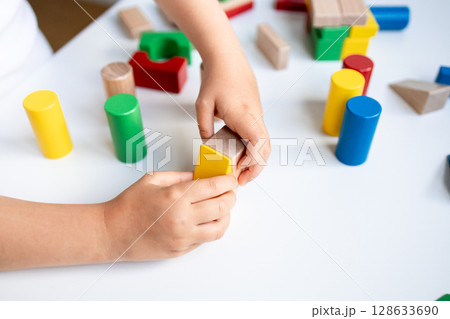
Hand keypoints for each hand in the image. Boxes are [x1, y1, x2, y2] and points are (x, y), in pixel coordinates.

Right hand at [103, 171, 236, 260]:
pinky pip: (206, 239)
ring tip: (221, 207)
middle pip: (223, 206)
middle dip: (231, 195)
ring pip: (220, 227)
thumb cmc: (129, 204)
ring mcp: (183, 237)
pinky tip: (208, 219)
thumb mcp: (153, 179)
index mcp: (175, 196)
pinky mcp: (181, 250)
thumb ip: (180, 176)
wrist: (113, 232)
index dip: (227, 180)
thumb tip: (201, 175)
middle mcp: (182, 218)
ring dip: (226, 215)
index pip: (214, 186)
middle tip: (229, 191)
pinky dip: (213, 228)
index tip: (230, 178)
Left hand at [196, 55, 270, 185]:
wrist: (228, 58)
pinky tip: (239, 154)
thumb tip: (209, 145)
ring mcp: (257, 115)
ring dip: (255, 159)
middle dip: (256, 167)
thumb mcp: (203, 104)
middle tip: (241, 180)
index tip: (240, 170)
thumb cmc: (217, 77)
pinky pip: (257, 135)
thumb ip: (205, 128)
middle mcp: (255, 116)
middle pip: (265, 148)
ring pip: (263, 143)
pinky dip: (252, 149)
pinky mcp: (254, 114)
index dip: (252, 160)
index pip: (258, 143)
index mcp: (244, 114)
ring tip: (240, 171)